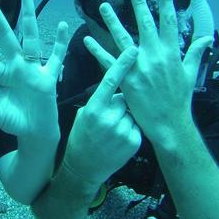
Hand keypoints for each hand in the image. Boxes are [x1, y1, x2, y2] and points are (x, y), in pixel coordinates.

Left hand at [0, 0, 69, 139]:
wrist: (34, 131)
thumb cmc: (14, 120)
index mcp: (1, 73)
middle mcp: (16, 65)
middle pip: (6, 36)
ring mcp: (33, 69)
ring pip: (31, 39)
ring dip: (28, 18)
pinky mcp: (48, 78)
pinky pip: (56, 58)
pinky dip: (60, 44)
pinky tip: (63, 26)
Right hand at [63, 46, 141, 185]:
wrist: (84, 168)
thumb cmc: (81, 138)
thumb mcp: (83, 115)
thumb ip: (99, 101)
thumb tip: (114, 89)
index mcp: (94, 108)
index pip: (111, 80)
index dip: (123, 63)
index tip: (134, 50)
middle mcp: (109, 118)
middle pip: (123, 98)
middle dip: (119, 103)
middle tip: (109, 118)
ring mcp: (122, 131)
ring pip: (131, 112)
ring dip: (125, 117)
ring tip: (112, 131)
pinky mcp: (134, 141)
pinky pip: (137, 125)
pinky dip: (130, 129)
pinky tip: (118, 139)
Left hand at [84, 0, 212, 146]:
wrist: (169, 124)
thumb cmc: (180, 99)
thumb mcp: (191, 74)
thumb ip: (195, 53)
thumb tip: (206, 37)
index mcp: (171, 53)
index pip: (169, 21)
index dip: (165, 1)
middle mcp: (154, 56)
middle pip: (145, 24)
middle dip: (139, 3)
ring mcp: (138, 67)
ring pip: (122, 38)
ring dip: (112, 21)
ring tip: (103, 6)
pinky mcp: (126, 80)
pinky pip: (108, 62)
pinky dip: (97, 50)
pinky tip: (87, 40)